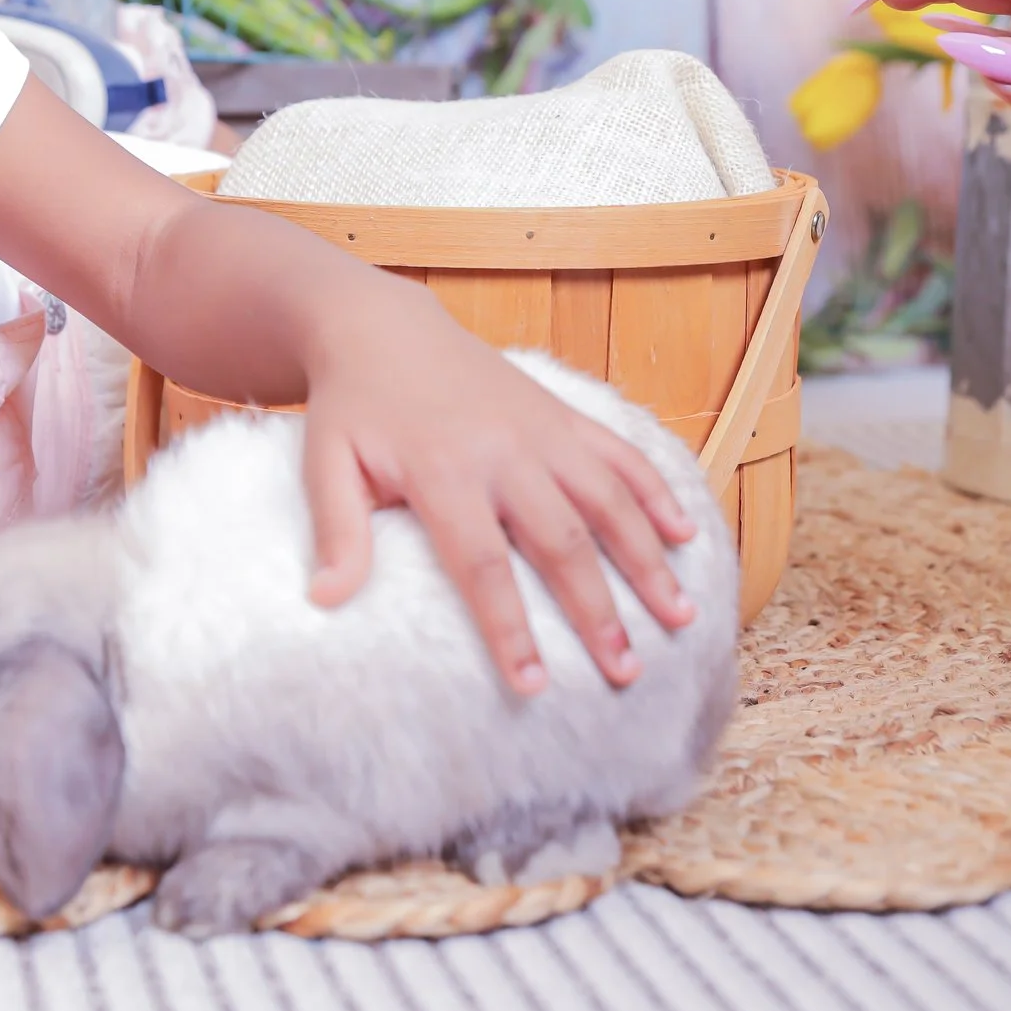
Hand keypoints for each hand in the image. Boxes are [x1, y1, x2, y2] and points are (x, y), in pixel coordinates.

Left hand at [300, 280, 699, 694]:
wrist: (383, 324)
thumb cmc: (353, 406)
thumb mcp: (325, 462)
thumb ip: (336, 530)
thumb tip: (326, 599)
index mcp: (442, 471)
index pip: (482, 564)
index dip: (510, 627)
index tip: (533, 685)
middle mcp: (503, 450)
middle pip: (562, 541)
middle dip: (598, 611)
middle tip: (627, 672)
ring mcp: (541, 428)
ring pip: (608, 499)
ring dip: (647, 559)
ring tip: (680, 617)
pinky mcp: (561, 412)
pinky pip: (619, 452)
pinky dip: (656, 490)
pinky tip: (685, 534)